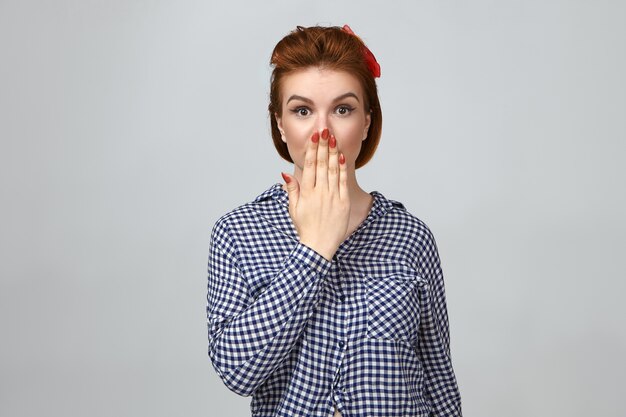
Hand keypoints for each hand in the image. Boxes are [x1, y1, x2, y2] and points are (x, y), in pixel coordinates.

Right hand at [281, 128, 349, 260]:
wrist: (318, 246)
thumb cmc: (305, 228)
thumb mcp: (293, 209)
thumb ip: (292, 189)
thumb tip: (284, 172)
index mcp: (306, 193)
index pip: (309, 166)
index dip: (312, 150)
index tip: (314, 138)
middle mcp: (319, 193)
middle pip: (321, 164)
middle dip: (323, 146)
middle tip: (324, 131)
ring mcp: (332, 197)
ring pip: (333, 170)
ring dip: (333, 153)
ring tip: (333, 139)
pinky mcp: (343, 203)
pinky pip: (343, 182)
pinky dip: (343, 169)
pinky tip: (342, 157)